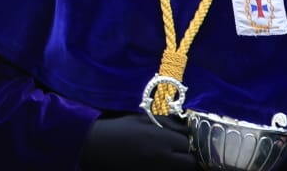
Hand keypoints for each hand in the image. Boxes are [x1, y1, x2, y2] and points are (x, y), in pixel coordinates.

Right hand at [80, 113, 195, 169]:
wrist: (97, 148)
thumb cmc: (117, 130)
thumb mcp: (140, 120)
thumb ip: (165, 123)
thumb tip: (184, 127)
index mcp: (160, 138)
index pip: (187, 142)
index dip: (184, 141)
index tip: (178, 140)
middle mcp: (163, 156)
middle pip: (189, 162)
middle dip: (186, 157)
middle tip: (176, 152)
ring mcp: (157, 170)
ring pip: (179, 170)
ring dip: (177, 165)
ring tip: (166, 158)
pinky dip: (166, 169)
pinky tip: (157, 164)